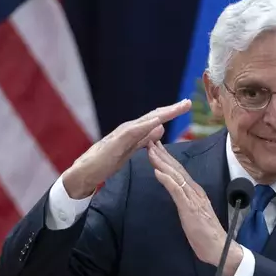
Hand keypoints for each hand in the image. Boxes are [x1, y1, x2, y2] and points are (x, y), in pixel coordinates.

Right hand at [63, 100, 191, 198]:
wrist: (87, 172)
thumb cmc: (107, 161)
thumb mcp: (132, 149)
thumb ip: (145, 139)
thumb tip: (160, 127)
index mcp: (135, 131)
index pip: (156, 119)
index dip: (171, 113)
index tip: (187, 106)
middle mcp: (130, 128)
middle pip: (154, 116)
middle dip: (172, 109)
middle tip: (188, 103)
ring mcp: (123, 133)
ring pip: (146, 120)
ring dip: (162, 114)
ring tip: (177, 108)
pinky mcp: (117, 142)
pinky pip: (133, 131)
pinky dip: (146, 125)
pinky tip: (157, 121)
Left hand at [147, 140, 242, 275]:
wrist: (220, 249)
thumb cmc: (206, 235)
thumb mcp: (192, 214)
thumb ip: (185, 201)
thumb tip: (176, 192)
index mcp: (195, 192)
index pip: (179, 171)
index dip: (166, 158)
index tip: (155, 147)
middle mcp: (195, 191)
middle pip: (176, 169)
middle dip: (162, 154)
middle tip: (149, 140)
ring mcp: (193, 198)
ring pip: (176, 176)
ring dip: (162, 162)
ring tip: (150, 151)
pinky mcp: (190, 208)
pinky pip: (177, 191)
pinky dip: (167, 180)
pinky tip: (158, 172)